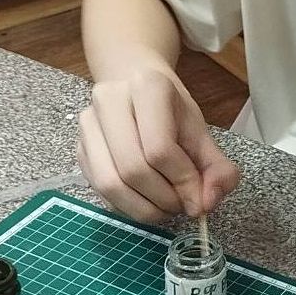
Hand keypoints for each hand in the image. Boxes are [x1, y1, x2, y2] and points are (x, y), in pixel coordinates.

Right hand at [77, 69, 238, 222]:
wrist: (138, 91)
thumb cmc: (171, 111)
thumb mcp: (201, 132)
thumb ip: (215, 168)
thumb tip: (207, 203)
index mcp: (147, 86)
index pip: (160, 147)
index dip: (182, 182)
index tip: (199, 200)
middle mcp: (109, 100)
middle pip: (133, 168)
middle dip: (163, 198)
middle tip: (183, 206)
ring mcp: (88, 125)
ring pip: (111, 184)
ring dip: (143, 208)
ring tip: (166, 207)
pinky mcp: (79, 149)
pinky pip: (100, 191)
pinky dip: (127, 206)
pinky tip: (146, 201)